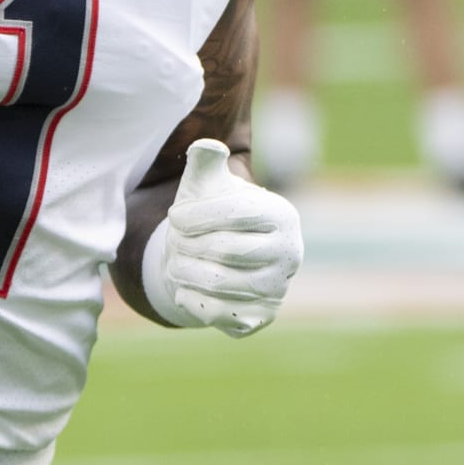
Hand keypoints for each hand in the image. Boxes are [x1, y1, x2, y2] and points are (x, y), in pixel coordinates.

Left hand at [140, 137, 302, 336]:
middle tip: (173, 243)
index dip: (196, 215)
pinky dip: (192, 300)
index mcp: (282, 215)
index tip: (174, 216)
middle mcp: (290, 253)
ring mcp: (278, 289)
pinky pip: (219, 314)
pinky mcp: (261, 317)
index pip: (235, 213)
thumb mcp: (207, 184)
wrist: (217, 259)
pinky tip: (184, 287)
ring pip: (220, 284)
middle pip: (226, 250)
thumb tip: (206, 147)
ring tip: (174, 262)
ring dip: (185, 272)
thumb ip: (205, 161)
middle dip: (188, 245)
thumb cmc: (211, 214)